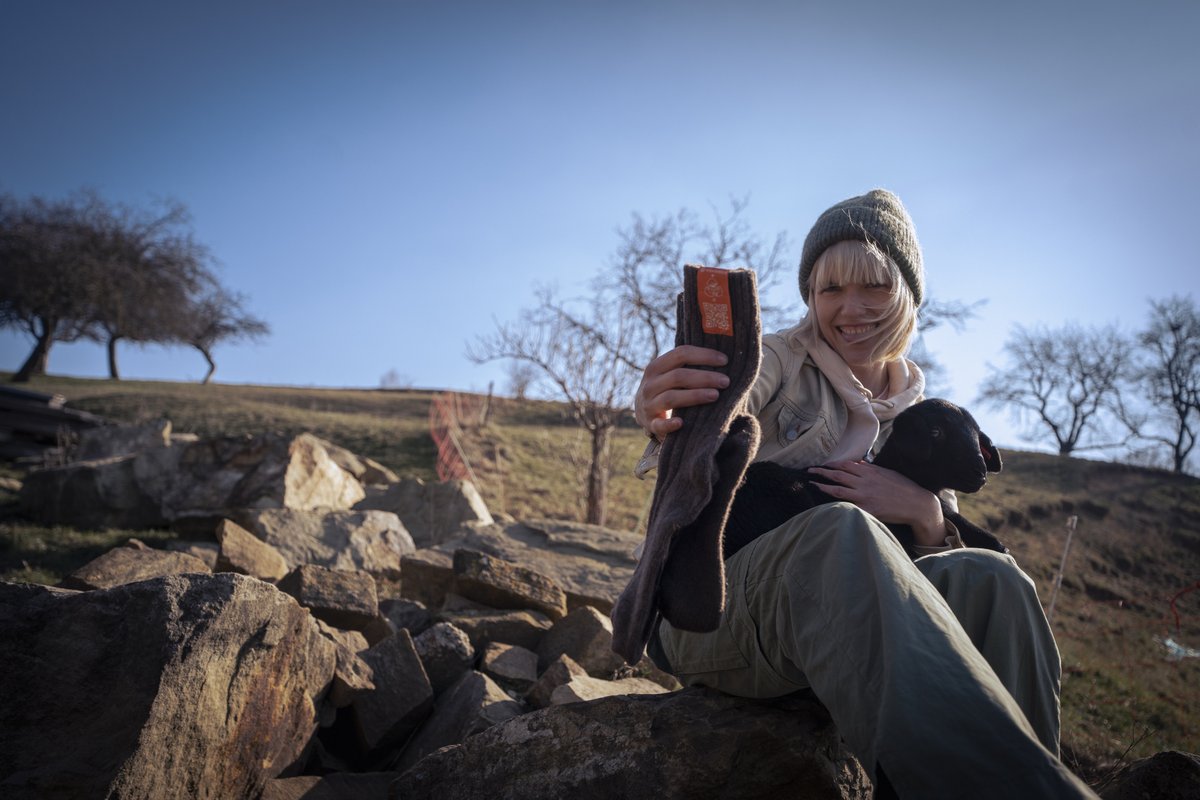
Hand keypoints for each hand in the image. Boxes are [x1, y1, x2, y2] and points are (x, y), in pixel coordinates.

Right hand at [634, 345, 729, 439]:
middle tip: (726, 381)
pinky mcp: (650, 425)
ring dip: (695, 396)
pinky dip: (669, 424)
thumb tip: (723, 358)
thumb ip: (689, 366)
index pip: (680, 354)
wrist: (646, 415)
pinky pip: (659, 425)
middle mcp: (650, 384)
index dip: (704, 355)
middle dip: (705, 377)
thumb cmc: (669, 391)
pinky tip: (682, 423)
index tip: (725, 360)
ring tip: (716, 395)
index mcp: (656, 367)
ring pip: (670, 398)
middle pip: (677, 376)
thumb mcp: (671, 375)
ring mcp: (648, 405)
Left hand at [807, 461, 946, 546]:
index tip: (822, 465)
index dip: (831, 464)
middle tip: (809, 471)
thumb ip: (870, 469)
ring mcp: (865, 496)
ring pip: (838, 490)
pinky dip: (836, 505)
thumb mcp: (886, 472)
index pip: (845, 465)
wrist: (917, 504)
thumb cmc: (903, 487)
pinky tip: (826, 505)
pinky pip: (848, 507)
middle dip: (822, 473)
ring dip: (823, 487)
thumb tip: (856, 464)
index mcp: (870, 472)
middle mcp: (865, 482)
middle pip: (838, 475)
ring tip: (813, 485)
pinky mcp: (868, 510)